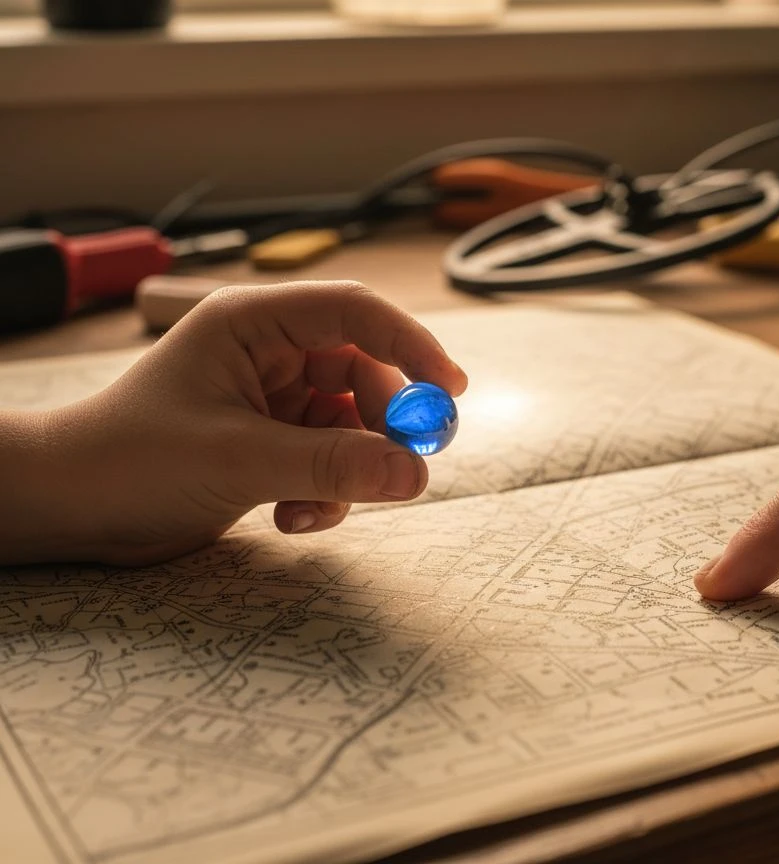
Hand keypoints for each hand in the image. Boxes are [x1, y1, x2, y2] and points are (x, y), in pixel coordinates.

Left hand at [0, 281, 466, 566]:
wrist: (72, 510)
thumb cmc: (131, 460)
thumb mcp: (240, 459)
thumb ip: (333, 465)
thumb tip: (417, 474)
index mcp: (253, 323)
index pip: (354, 312)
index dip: (411, 345)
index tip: (451, 392)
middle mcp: (269, 352)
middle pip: (364, 371)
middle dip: (385, 424)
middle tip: (408, 467)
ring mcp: (271, 398)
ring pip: (351, 423)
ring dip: (349, 471)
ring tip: (316, 505)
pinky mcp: (271, 442)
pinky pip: (330, 459)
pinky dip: (326, 492)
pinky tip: (293, 518)